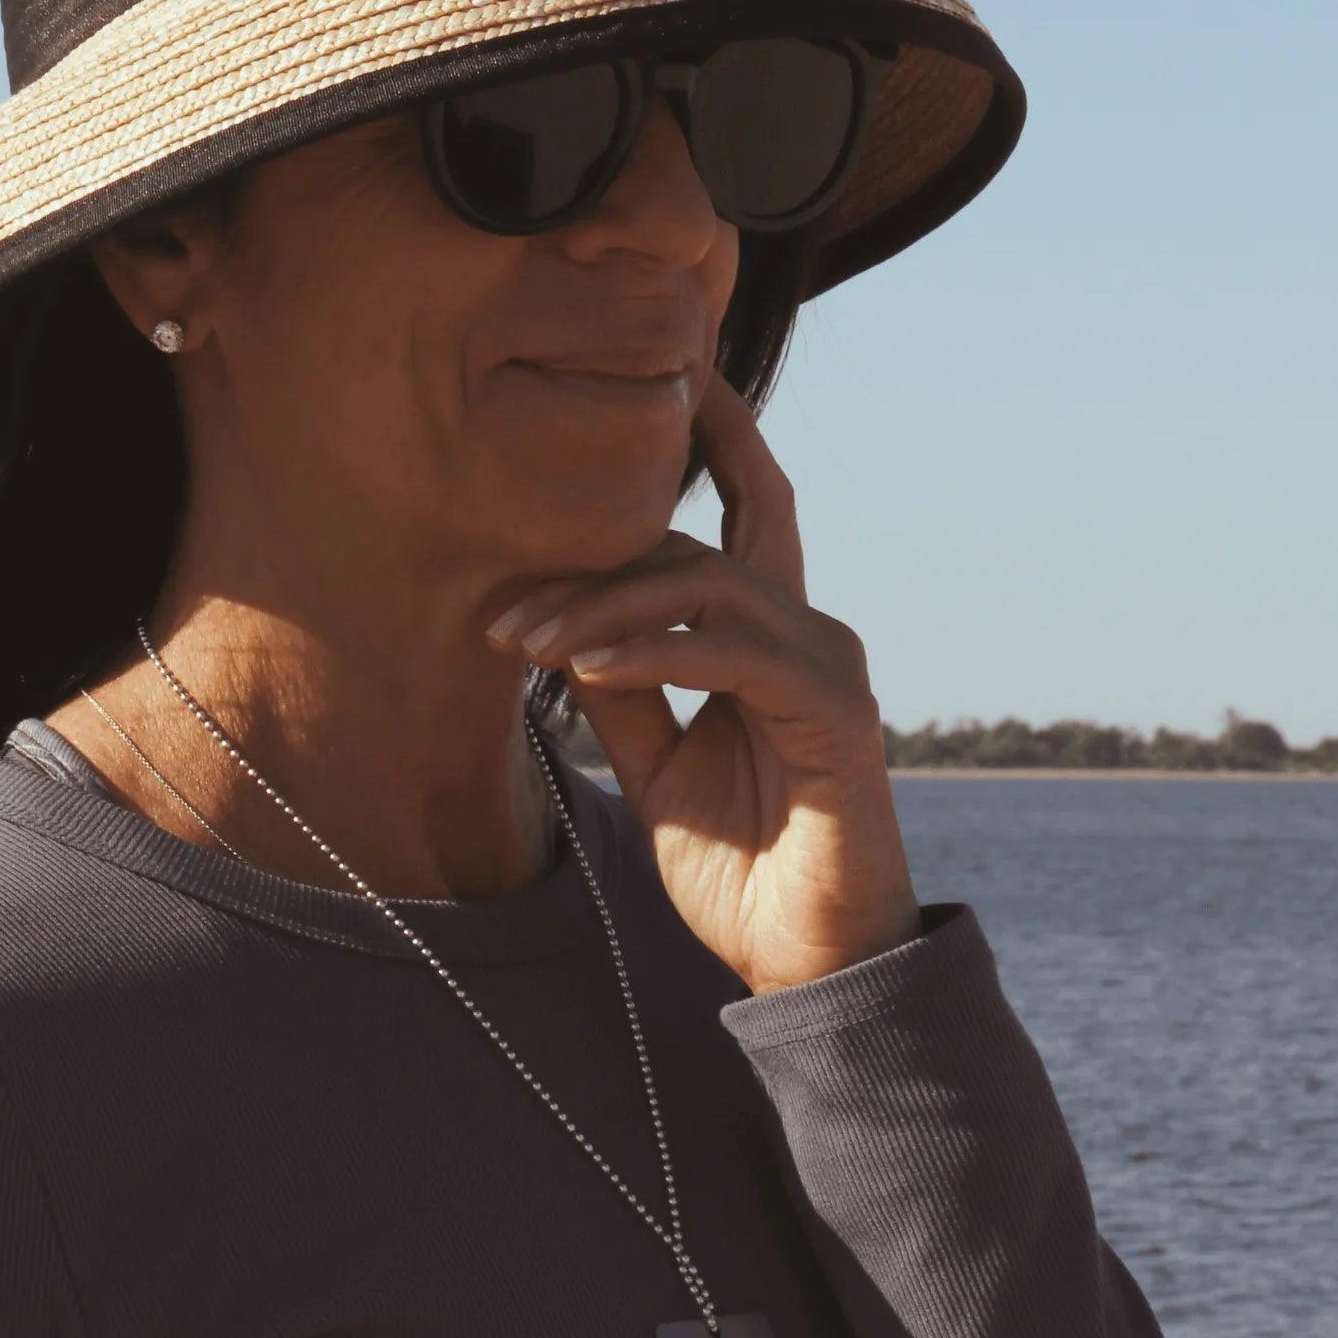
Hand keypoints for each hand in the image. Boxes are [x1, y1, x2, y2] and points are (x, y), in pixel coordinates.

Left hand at [486, 366, 922, 994]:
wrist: (809, 964)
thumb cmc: (744, 866)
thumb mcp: (659, 766)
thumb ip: (628, 686)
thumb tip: (568, 627)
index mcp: (772, 636)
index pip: (752, 507)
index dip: (721, 432)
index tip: (670, 373)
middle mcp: (811, 631)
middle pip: (699, 545)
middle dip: (592, 563)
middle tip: (501, 610)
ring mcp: (830, 666)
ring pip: (706, 585)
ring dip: (604, 608)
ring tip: (527, 645)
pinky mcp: (836, 712)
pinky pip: (730, 652)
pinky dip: (654, 649)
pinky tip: (588, 669)